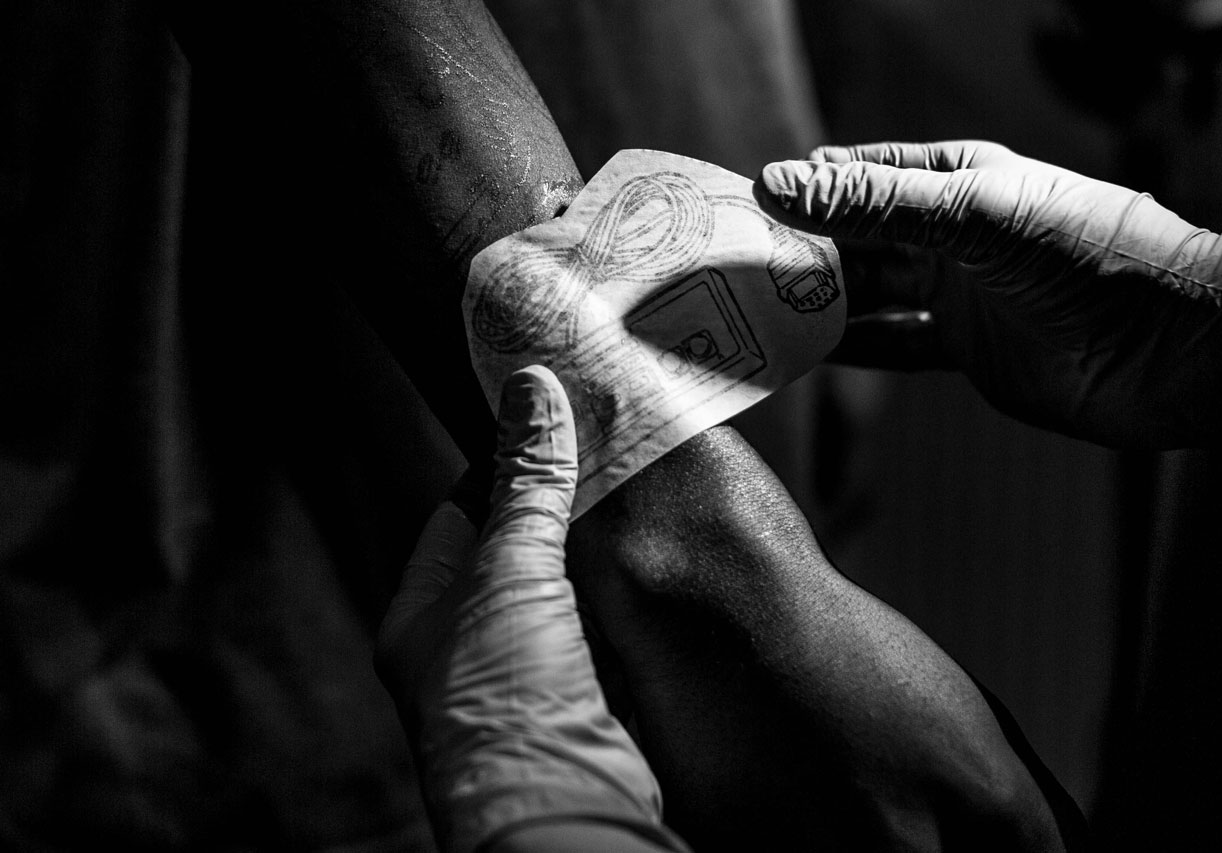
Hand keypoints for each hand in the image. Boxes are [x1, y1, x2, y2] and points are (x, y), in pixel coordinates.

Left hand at [376, 366, 685, 852]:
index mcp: (424, 613)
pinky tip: (655, 557)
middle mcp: (469, 643)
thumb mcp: (510, 570)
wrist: (562, 806)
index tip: (550, 421)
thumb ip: (528, 485)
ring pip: (566, 588)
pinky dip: (626, 595)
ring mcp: (530, 672)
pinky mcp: (585, 694)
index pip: (460, 512)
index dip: (504, 464)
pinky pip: (605, 627)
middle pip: (517, 548)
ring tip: (639, 488)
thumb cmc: (504, 698)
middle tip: (608, 446)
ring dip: (597, 549)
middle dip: (560, 503)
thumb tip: (531, 391)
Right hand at [756, 140, 1221, 446]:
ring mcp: (956, 292)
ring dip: (818, 302)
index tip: (742, 208)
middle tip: (734, 269)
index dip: (803, 189)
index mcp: (956, 179)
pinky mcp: (963, 348)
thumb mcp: (975, 215)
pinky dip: (850, 348)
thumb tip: (780, 184)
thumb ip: (876, 205)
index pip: (860, 176)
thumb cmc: (1088, 257)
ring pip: (868, 293)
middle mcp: (951, 232)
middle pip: (856, 238)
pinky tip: (805, 352)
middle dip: (800, 250)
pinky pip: (891, 343)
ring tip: (755, 312)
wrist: (1167, 350)